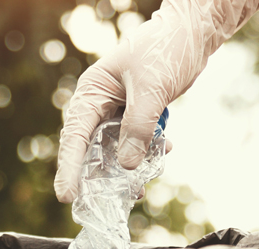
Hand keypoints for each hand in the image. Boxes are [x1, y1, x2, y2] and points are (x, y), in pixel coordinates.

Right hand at [54, 0, 258, 202]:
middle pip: (91, 148)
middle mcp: (99, 104)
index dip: (69, 168)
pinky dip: (146, 152)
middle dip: (99, 177)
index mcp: (92, 92)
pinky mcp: (135, 113)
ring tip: (140, 188)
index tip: (66, 197)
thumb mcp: (152, 89)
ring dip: (128, 169)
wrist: (192, 33)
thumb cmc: (165, 51)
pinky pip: (134, 141)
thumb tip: (128, 166)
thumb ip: (139, 127)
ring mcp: (117, 110)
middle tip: (106, 204)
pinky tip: (163, 154)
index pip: (74, 136)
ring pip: (114, 149)